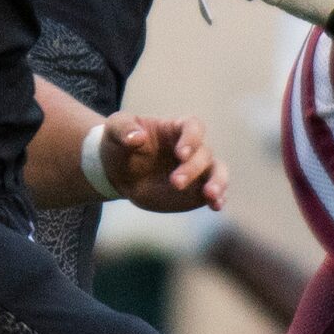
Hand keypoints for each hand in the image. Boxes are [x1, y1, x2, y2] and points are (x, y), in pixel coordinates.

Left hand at [96, 113, 225, 213]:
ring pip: (218, 172)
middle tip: (175, 183)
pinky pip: (213, 194)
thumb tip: (138, 137)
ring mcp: (197, 170)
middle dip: (192, 169)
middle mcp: (192, 148)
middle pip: (204, 154)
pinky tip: (216, 206)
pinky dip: (218, 199)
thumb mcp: (114, 129)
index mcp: (175, 128)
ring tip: (211, 196)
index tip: (180, 154)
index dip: (191, 139)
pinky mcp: (196, 191)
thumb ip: (125, 129)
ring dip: (218, 183)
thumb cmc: (119, 144)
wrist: (118, 172)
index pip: (194, 127)